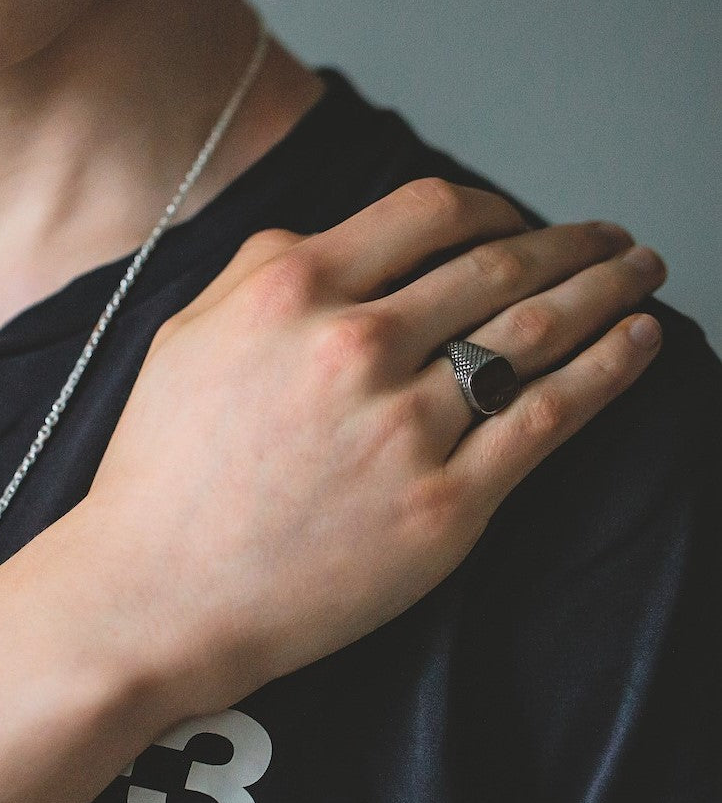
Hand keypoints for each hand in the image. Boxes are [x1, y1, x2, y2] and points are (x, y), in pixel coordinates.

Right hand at [80, 178, 664, 726]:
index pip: (428, 212)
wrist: (159, 596)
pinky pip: (549, 418)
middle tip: (612, 240)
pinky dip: (610, 371)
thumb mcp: (190, 334)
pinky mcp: (446, 504)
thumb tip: (341, 234)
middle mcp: (358, 345)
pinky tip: (642, 342)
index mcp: (294, 290)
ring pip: (538, 334)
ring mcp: (407, 427)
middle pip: (500, 266)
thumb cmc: (166, 470)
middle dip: (571, 244)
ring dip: (607, 292)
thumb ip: (265, 265)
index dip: (491, 206)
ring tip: (643, 275)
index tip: (516, 221)